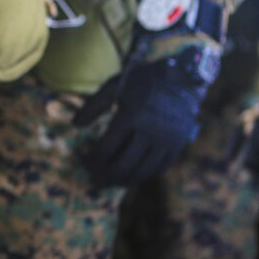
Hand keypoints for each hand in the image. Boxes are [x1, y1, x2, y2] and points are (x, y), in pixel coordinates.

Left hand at [73, 47, 215, 186]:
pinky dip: (142, 176)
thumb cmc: (144, 80)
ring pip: (141, 172)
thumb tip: (74, 124)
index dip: (91, 160)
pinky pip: (158, 169)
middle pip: (123, 166)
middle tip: (93, 179)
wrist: (184, 77)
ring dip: (122, 181)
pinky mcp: (178, 146)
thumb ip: (93, 105)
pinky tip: (130, 176)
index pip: (106, 149)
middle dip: (104, 175)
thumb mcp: (115, 86)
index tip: (83, 160)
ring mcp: (166, 141)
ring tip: (109, 181)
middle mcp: (150, 131)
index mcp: (131, 115)